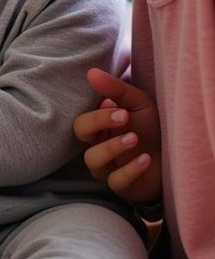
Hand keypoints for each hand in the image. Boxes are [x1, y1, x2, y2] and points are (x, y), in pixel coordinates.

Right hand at [73, 68, 161, 203]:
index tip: (120, 108)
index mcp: (99, 127)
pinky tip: (146, 159)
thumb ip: (115, 89)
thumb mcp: (138, 104)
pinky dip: (130, 170)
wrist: (178, 156)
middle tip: (125, 117)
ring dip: (112, 148)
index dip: (97, 115)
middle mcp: (98, 145)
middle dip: (99, 124)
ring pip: (93, 161)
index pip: (83, 121)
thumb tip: (91, 72)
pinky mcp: (123, 186)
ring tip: (135, 139)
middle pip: (81, 136)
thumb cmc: (153, 127)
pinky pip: (116, 181)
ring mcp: (108, 167)